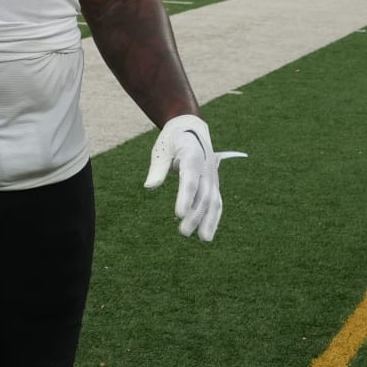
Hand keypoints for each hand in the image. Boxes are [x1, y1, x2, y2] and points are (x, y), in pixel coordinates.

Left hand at [144, 114, 245, 241]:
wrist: (192, 127)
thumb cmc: (173, 138)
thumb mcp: (162, 148)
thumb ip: (158, 168)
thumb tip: (149, 187)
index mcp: (192, 157)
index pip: (189, 181)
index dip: (185, 198)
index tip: (178, 214)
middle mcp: (206, 168)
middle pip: (202, 195)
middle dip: (194, 215)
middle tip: (183, 232)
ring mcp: (213, 176)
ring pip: (213, 201)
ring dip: (209, 221)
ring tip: (203, 239)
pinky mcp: (214, 183)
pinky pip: (217, 202)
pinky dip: (214, 217)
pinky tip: (208, 233)